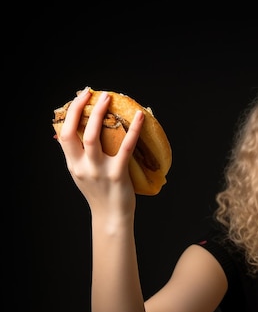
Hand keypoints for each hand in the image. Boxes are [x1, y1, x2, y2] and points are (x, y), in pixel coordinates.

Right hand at [54, 88, 143, 212]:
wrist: (111, 218)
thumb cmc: (100, 195)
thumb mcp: (83, 176)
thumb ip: (79, 157)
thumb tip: (78, 135)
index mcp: (73, 165)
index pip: (63, 134)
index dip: (70, 114)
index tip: (78, 98)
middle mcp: (82, 166)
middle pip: (75, 131)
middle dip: (80, 108)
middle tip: (91, 92)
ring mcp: (99, 170)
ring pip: (94, 136)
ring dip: (100, 114)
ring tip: (108, 98)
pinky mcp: (117, 174)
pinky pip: (126, 147)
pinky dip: (133, 130)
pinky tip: (140, 118)